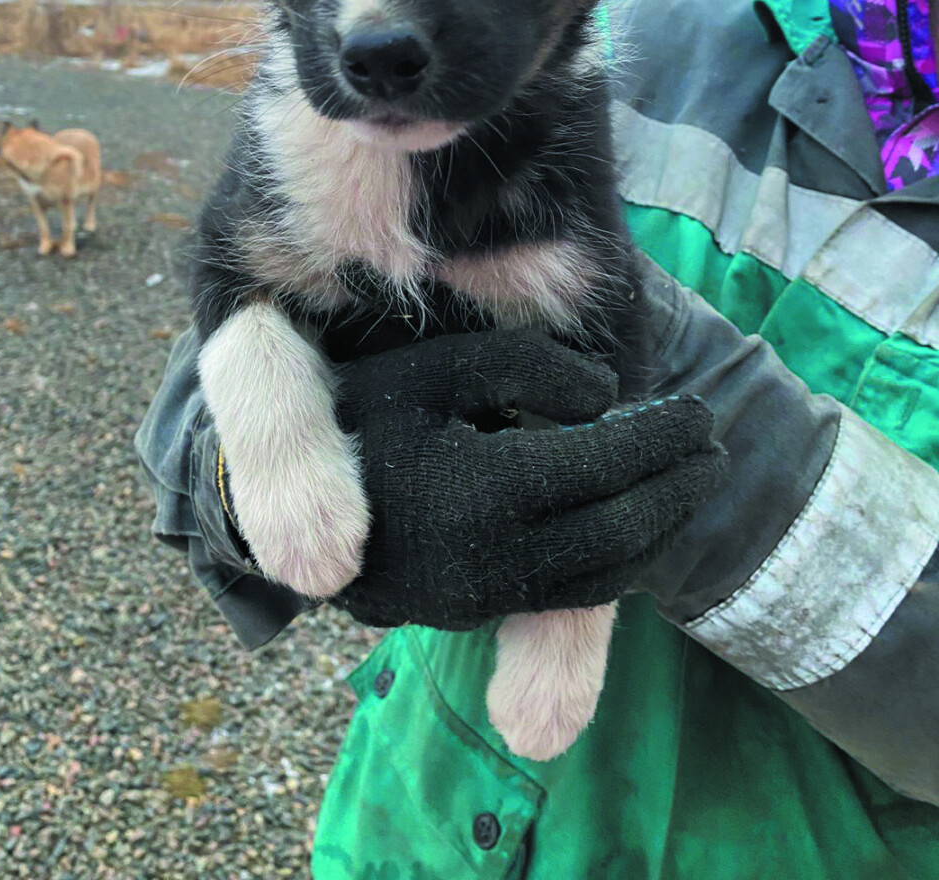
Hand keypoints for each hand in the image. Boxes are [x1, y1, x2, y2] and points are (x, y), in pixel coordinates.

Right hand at [328, 329, 725, 629]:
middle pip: (621, 529)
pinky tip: (629, 525)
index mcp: (485, 491)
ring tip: (686, 486)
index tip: (698, 412)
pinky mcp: (473, 614)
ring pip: (603, 575)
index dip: (663, 440)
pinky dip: (615, 560)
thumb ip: (525, 369)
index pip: (607, 467)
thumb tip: (605, 401)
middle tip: (713, 448)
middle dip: (676, 489)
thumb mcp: (434, 369)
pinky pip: (566, 594)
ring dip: (656, 530)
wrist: (271, 502)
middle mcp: (493, 559)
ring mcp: (483, 598)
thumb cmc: (358, 415)